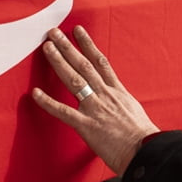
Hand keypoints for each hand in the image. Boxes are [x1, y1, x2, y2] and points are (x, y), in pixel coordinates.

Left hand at [32, 26, 159, 175]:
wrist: (145, 151)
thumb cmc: (142, 136)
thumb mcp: (133, 110)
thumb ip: (120, 101)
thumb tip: (115, 99)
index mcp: (117, 92)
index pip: (100, 62)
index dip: (87, 44)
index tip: (77, 31)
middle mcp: (104, 95)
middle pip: (84, 65)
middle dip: (68, 47)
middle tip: (54, 32)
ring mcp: (94, 108)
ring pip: (74, 80)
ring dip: (59, 62)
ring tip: (47, 47)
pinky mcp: (86, 125)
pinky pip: (63, 112)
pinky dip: (48, 102)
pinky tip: (36, 93)